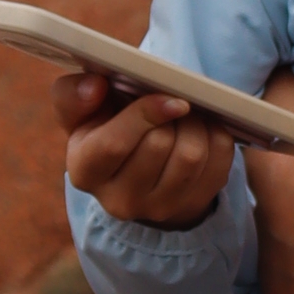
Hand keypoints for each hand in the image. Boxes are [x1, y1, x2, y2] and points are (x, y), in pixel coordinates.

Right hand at [56, 68, 233, 228]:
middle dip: (172, 113)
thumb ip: (73, 94)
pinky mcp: (194, 203)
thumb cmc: (104, 128)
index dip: (145, 114)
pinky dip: (216, 135)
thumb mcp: (80, 113)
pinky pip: (219, 161)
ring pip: (192, 155)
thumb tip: (95, 85)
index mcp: (86, 172)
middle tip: (172, 99)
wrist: (134, 171)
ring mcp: (159, 207)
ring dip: (196, 124)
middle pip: (160, 145)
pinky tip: (201, 129)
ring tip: (186, 113)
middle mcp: (119, 199)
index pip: (114, 144)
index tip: (169, 96)